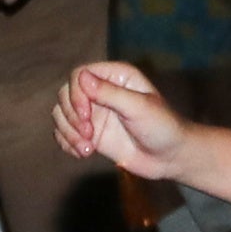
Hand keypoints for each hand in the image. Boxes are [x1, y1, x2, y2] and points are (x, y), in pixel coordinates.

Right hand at [59, 61, 193, 174]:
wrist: (169, 157)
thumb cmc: (162, 127)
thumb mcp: (139, 108)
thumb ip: (111, 93)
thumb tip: (81, 77)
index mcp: (117, 77)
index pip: (79, 74)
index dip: (76, 94)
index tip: (85, 115)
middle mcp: (102, 91)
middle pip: (65, 94)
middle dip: (71, 116)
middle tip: (88, 134)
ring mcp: (94, 113)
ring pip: (61, 115)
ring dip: (68, 133)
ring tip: (88, 149)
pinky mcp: (90, 132)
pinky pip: (64, 133)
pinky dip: (67, 144)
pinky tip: (84, 154)